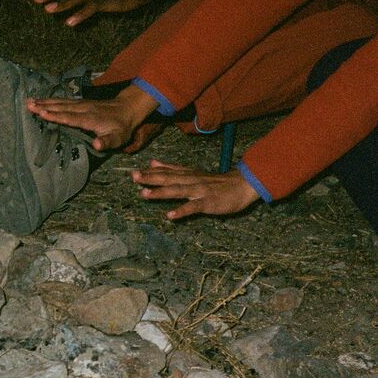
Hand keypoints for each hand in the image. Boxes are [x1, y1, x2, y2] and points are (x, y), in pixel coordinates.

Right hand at [25, 83, 154, 152]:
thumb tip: (96, 145)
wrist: (129, 109)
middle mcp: (83, 109)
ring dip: (45, 102)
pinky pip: (64, 101)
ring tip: (30, 101)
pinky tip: (43, 100)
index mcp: (89, 119)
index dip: (55, 116)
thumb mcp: (118, 138)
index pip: (69, 117)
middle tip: (28, 105)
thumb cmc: (122, 127)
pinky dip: (52, 100)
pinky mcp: (81, 102)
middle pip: (61, 108)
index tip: (41, 113)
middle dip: (44, 106)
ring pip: (60, 103)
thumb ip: (106, 142)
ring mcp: (81, 104)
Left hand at [131, 160, 259, 219]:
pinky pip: (194, 207)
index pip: (166, 172)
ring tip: (144, 194)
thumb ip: (172, 168)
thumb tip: (152, 162)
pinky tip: (170, 215)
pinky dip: (182, 211)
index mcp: (187, 174)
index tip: (134, 172)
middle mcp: (191, 181)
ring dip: (161, 192)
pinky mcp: (208, 203)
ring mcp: (199, 191)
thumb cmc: (216, 182)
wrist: (243, 185)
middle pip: (169, 178)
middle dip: (150, 178)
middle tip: (134, 177)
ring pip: (178, 191)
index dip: (150, 172)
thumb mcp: (193, 172)